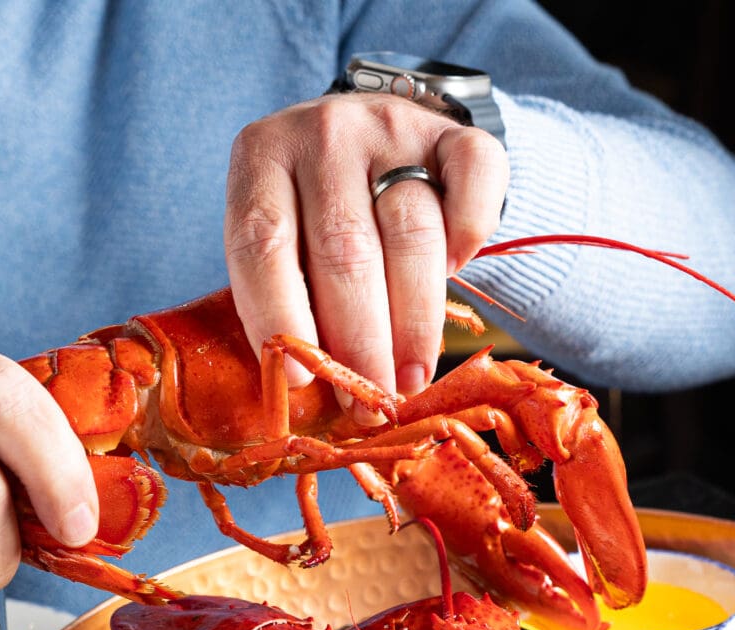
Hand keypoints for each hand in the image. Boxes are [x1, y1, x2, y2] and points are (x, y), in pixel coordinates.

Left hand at [224, 93, 509, 407]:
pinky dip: (468, 237)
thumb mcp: (288, 238)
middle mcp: (322, 131)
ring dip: (415, 319)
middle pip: (344, 249)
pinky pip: (472, 185)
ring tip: (411, 376)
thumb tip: (315, 386)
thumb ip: (292, 291)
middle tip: (373, 400)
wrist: (380, 139)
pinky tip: (456, 273)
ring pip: (410, 232)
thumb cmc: (321, 211)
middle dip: (361, 340)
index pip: (263, 244)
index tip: (305, 378)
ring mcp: (390, 125)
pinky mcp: (452, 130)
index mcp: (261, 157)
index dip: (282, 315)